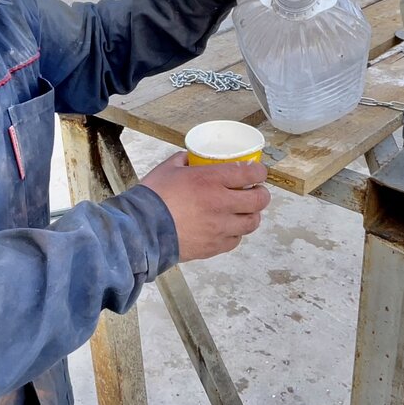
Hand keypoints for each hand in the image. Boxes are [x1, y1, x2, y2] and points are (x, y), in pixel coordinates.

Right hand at [141, 153, 270, 262]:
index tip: (258, 172)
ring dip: (251, 214)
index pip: (250, 173)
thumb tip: (192, 157)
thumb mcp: (168, 168)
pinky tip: (227, 228)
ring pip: (252, 222)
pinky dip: (236, 232)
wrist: (142, 230)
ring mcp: (220, 227)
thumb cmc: (153, 197)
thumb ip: (185, 160)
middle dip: (261, 194)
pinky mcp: (214, 246)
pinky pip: (236, 240)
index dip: (260, 172)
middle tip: (255, 191)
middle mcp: (221, 203)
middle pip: (259, 200)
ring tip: (244, 211)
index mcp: (211, 180)